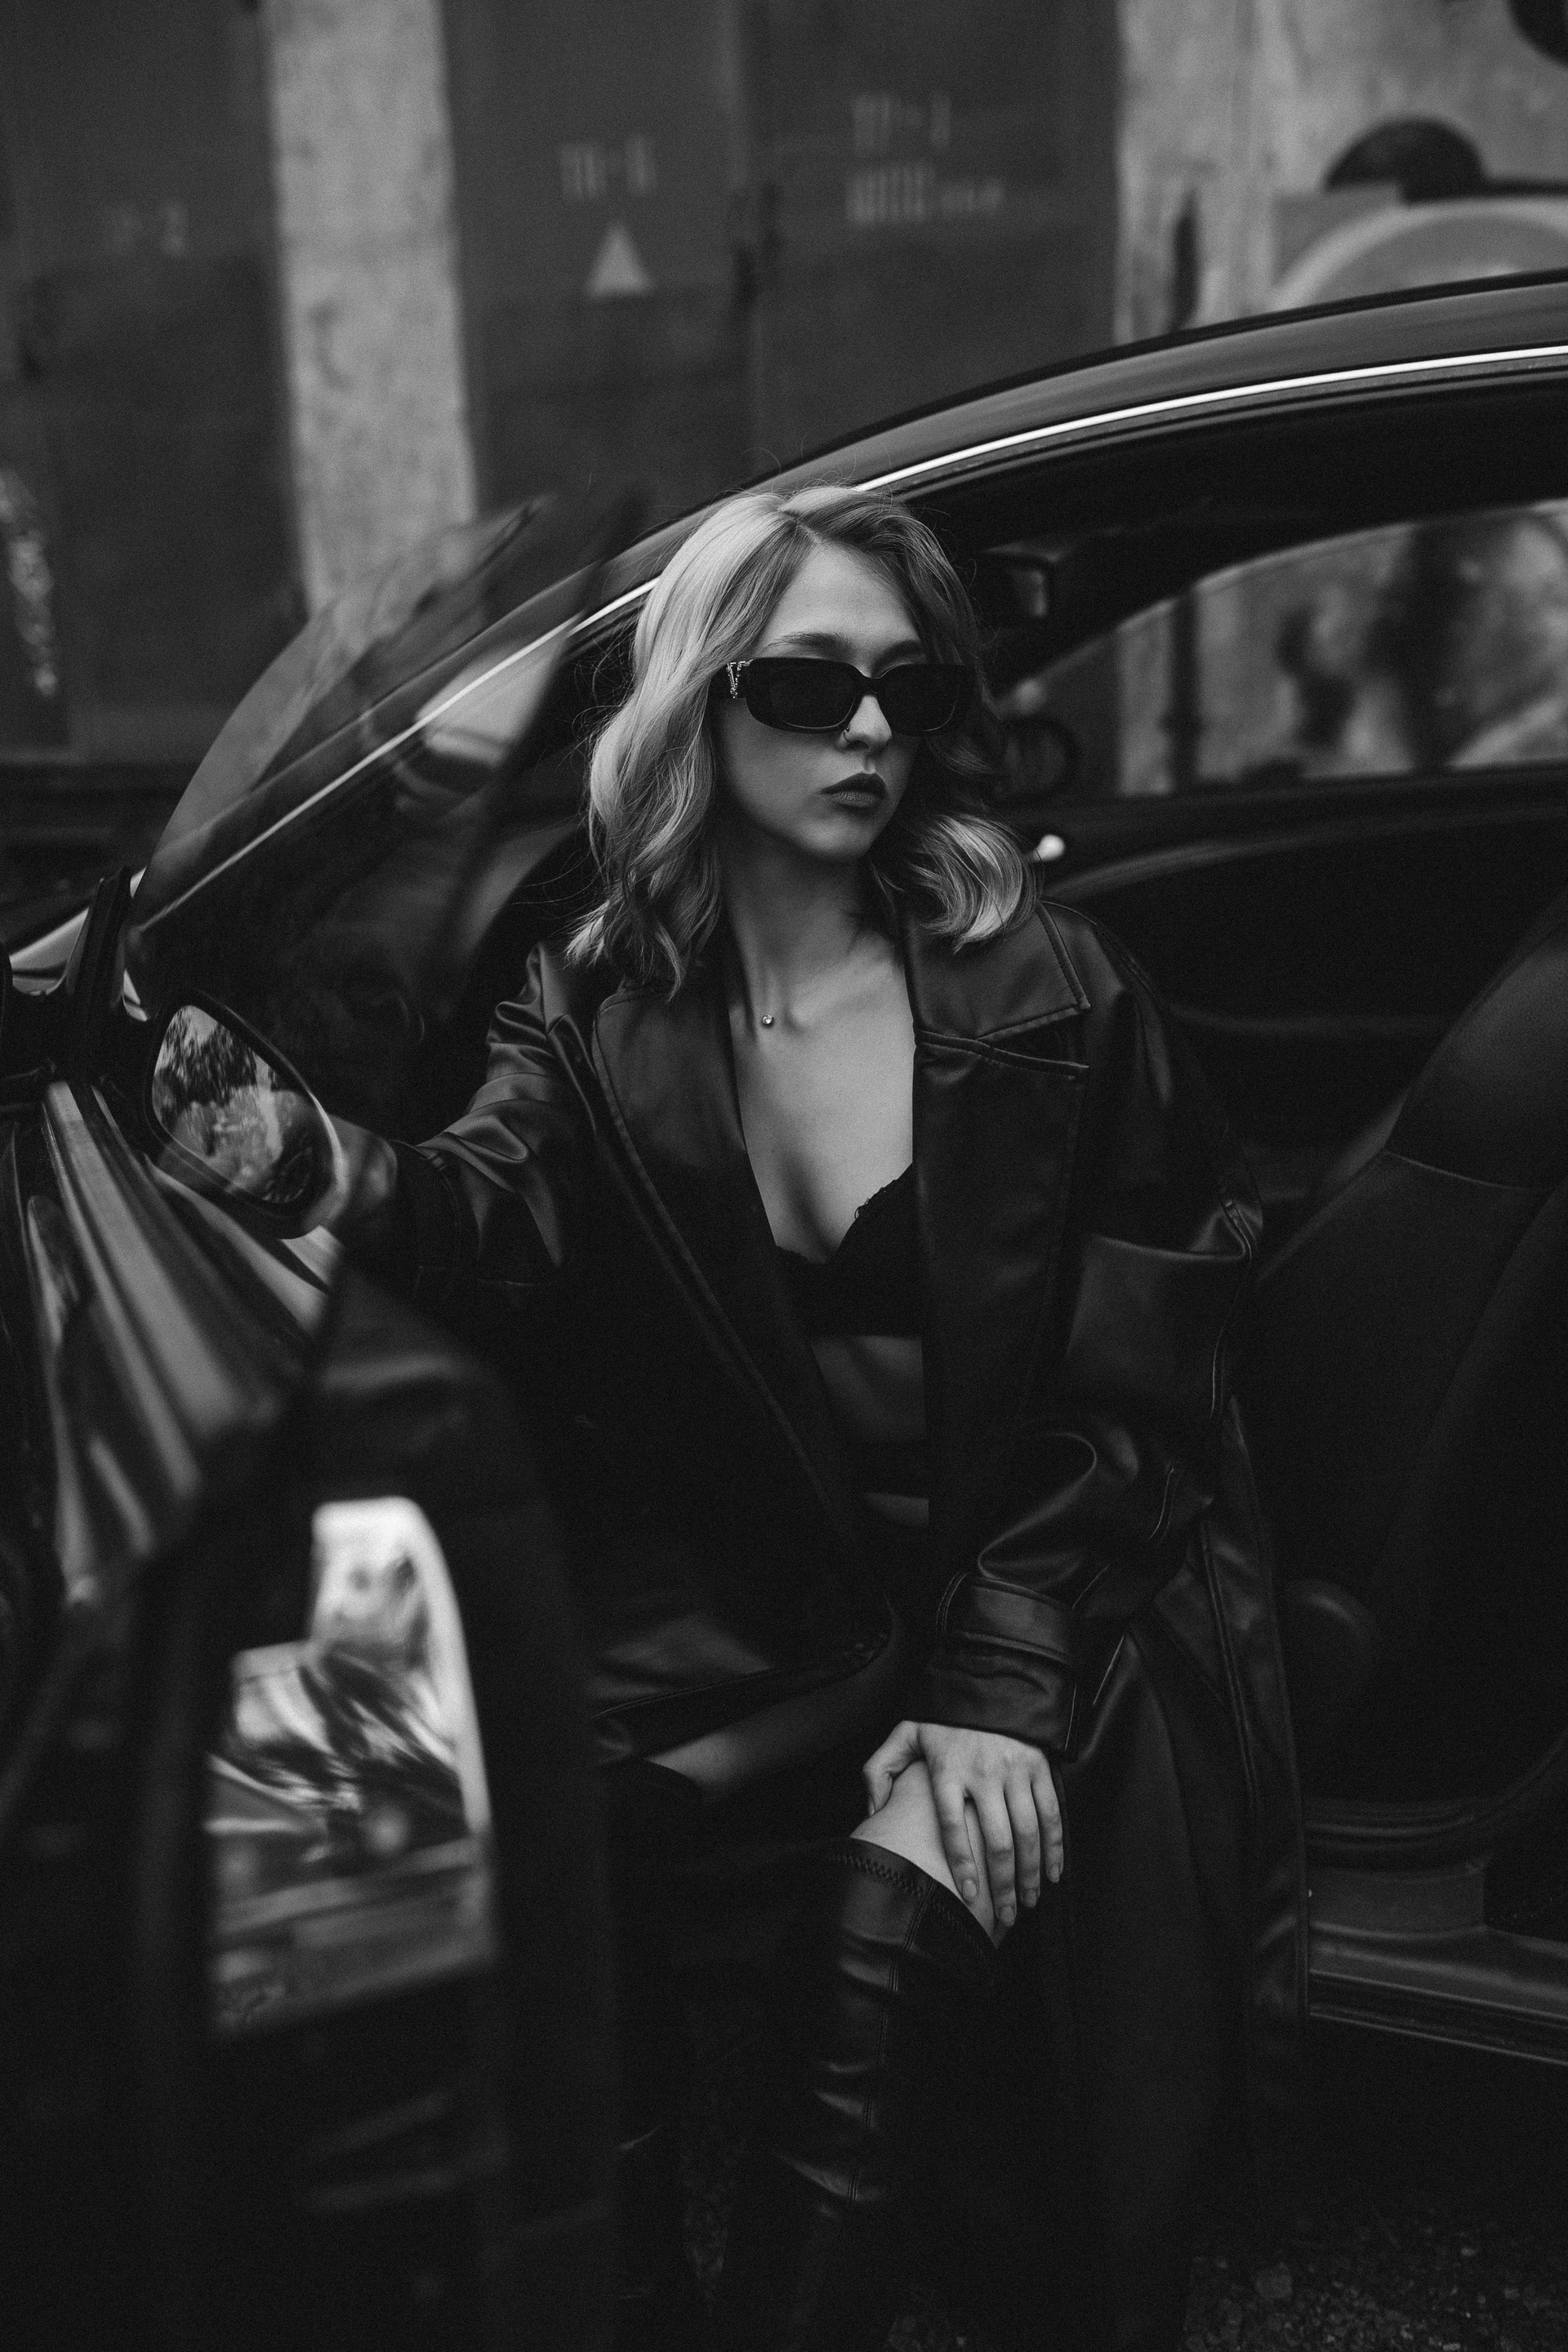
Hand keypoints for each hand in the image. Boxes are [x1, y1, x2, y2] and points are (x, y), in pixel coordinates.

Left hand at [862, 1719, 1061, 1929]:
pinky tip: (1053, 1872)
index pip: (953, 1826)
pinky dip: (1055, 1846)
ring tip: (1029, 1901)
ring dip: (1031, 1873)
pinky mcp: (1038, 1767)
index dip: (961, 1865)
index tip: (968, 1896)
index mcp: (948, 1769)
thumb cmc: (943, 1717)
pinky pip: (1051, 1812)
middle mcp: (983, 1772)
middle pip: (997, 1839)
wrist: (987, 1681)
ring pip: (1028, 1831)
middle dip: (1003, 1884)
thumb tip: (872, 1811)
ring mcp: (1015, 1770)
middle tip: (1006, 1916)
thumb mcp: (904, 1735)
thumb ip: (880, 1770)